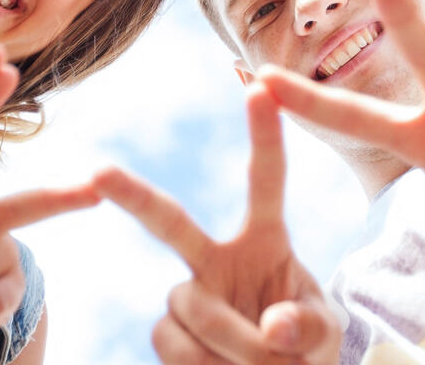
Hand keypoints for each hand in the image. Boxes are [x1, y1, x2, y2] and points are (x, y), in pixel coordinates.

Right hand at [97, 89, 342, 364]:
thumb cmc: (307, 352)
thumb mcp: (324, 336)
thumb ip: (309, 326)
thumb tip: (273, 327)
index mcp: (266, 240)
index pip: (265, 181)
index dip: (264, 135)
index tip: (261, 87)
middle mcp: (217, 258)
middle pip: (171, 222)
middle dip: (134, 196)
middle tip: (100, 172)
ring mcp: (189, 294)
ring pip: (191, 305)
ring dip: (234, 343)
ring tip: (264, 364)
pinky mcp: (169, 332)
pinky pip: (172, 341)